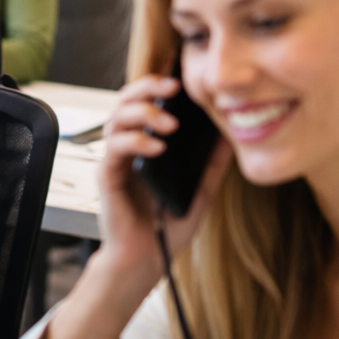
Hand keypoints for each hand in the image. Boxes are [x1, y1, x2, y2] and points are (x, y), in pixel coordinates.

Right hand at [93, 74, 232, 286]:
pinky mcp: (107, 176)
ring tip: (169, 125)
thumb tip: (231, 133)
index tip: (182, 79)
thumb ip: (212, 161)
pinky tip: (156, 147)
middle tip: (172, 89)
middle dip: (147, 88)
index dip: (158, 86)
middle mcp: (126, 147)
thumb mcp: (201, 188)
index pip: (146, 103)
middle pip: (125, 101)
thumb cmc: (168, 225)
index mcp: (145, 145)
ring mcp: (114, 160)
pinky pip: (113, 149)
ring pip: (115, 119)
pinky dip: (134, 141)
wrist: (146, 259)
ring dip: (142, 114)